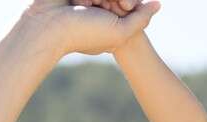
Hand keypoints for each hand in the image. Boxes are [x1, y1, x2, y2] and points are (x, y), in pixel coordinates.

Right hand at [23, 0, 159, 56]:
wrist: (48, 27)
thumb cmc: (84, 33)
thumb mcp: (120, 32)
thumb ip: (141, 18)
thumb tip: (158, 4)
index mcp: (112, 21)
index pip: (131, 1)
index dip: (130, 0)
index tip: (124, 7)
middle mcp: (99, 7)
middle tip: (102, 5)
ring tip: (86, 4)